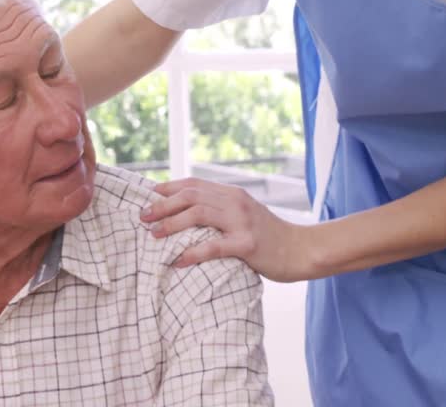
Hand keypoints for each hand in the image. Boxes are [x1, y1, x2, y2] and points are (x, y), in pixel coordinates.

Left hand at [140, 178, 313, 281]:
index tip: (148, 197)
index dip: (168, 188)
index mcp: (233, 194)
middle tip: (143, 216)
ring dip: (171, 224)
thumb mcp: (244, 215)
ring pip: (198, 215)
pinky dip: (192, 253)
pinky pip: (213, 247)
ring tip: (153, 234)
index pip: (194, 184)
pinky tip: (177, 261)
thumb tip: (188, 214)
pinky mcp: (248, 244)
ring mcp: (242, 222)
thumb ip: (221, 210)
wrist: (301, 249)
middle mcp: (236, 202)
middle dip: (162, 205)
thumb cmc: (269, 236)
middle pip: (191, 196)